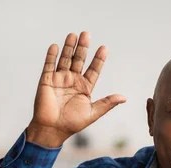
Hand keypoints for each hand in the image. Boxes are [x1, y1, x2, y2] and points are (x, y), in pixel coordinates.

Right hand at [27, 31, 125, 147]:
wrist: (52, 130)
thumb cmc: (72, 124)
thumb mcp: (93, 113)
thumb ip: (107, 103)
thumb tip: (124, 98)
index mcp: (85, 88)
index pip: (93, 70)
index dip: (98, 59)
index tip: (104, 48)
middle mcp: (73, 81)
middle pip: (79, 60)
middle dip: (83, 48)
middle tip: (87, 34)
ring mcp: (59, 79)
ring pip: (65, 59)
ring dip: (69, 48)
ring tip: (73, 35)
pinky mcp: (46, 81)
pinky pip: (49, 65)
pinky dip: (52, 56)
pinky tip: (55, 46)